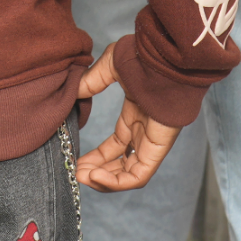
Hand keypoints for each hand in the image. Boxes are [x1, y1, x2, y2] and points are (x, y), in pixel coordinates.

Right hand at [73, 44, 179, 191]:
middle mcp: (145, 131)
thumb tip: (75, 90)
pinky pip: (140, 175)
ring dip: (106, 181)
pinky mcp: (158, 148)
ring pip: (130, 173)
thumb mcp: (111, 67)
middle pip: (122, 162)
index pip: (117, 145)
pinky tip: (97, 176)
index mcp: (137, 114)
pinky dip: (118, 182)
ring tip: (83, 177)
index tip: (78, 160)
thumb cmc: (144, 58)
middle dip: (99, 171)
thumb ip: (92, 80)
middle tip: (78, 173)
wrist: (166, 59)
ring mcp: (152, 141)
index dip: (97, 156)